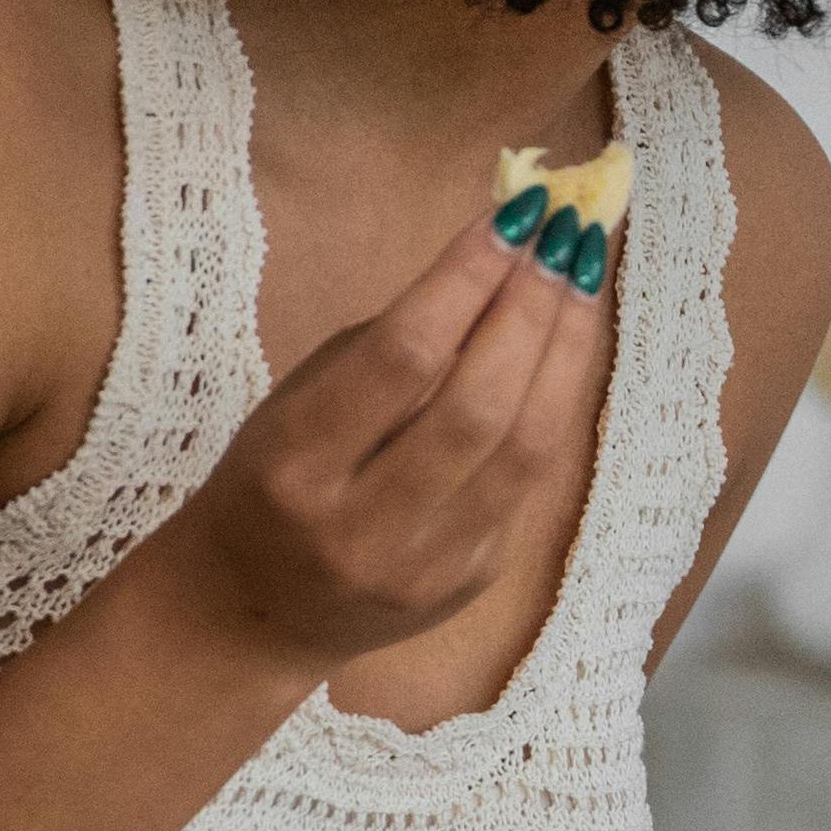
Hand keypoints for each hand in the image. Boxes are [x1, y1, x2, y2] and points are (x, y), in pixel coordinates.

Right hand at [132, 198, 600, 672]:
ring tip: (582, 278)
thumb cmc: (267, 482)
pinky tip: (568, 350)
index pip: (402, 359)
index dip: (468, 279)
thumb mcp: (294, 405)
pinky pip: (531, 482)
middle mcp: (363, 524)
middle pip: (476, 404)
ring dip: (564, 351)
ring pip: (524, 447)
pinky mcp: (471, 583)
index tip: (517, 214)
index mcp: (297, 464)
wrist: (248, 617)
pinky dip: (556, 405)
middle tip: (564, 236)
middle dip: (531, 308)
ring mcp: (426, 565)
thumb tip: (495, 260)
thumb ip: (385, 346)